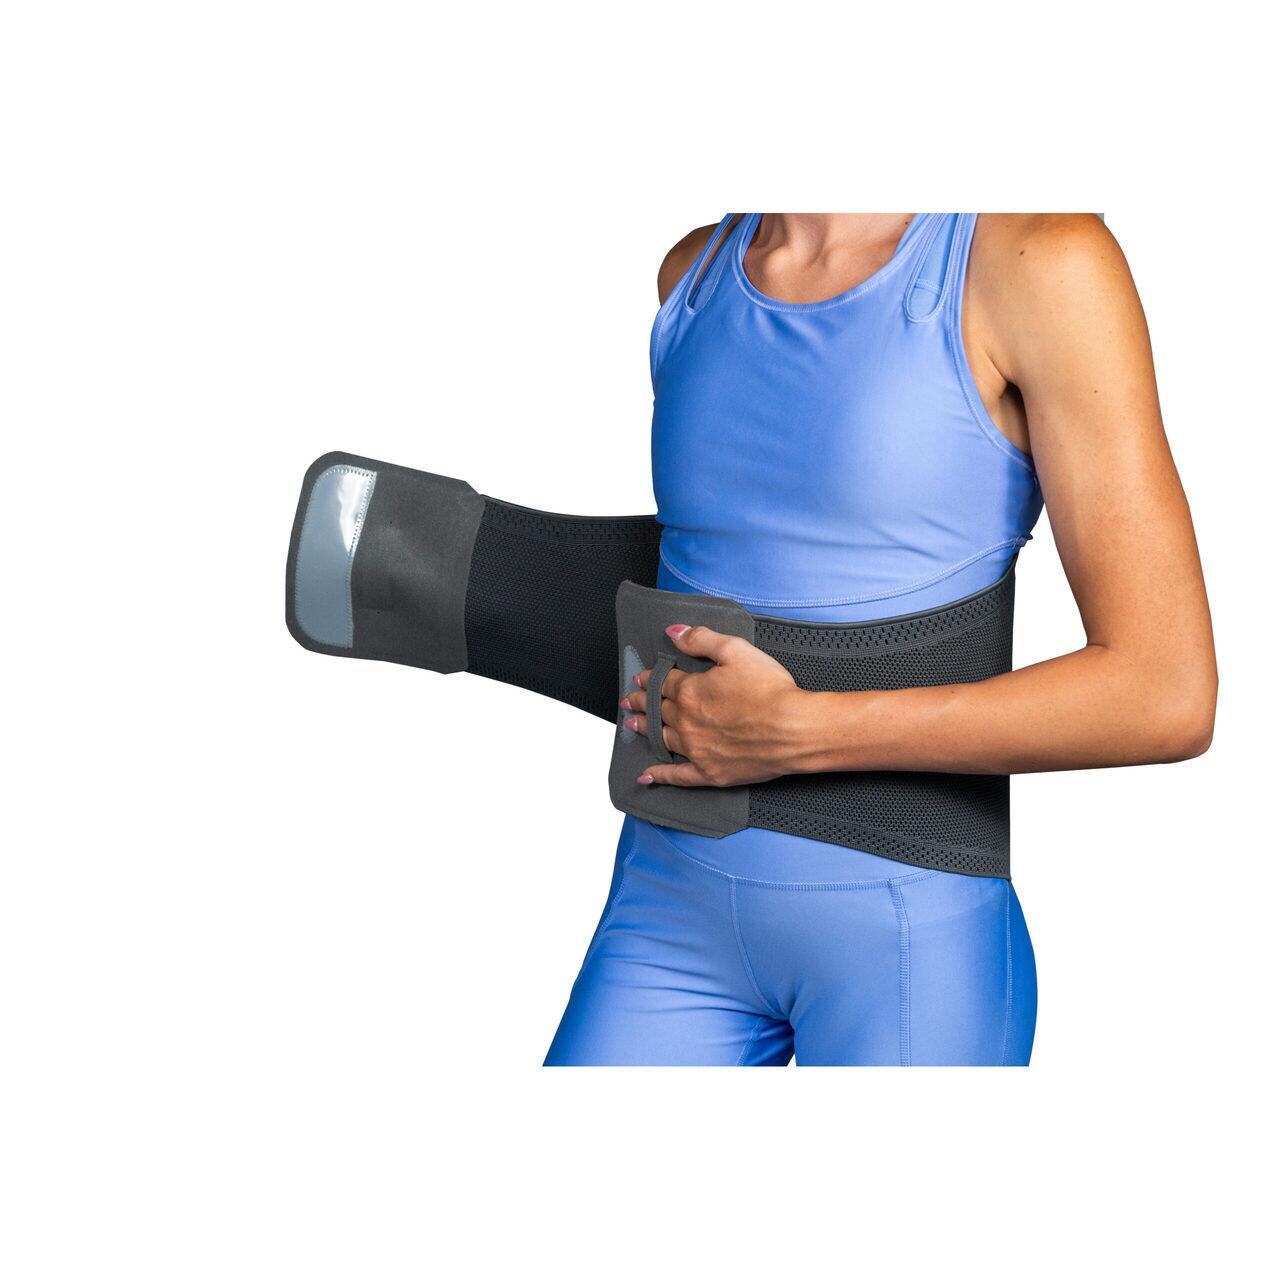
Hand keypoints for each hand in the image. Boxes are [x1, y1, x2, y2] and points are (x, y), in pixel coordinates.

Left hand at [619, 622, 814, 786]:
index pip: (663, 682)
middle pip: (658, 709)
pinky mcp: (709, 772)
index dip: (650, 678)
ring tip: (632, 724)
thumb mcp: (736, 651)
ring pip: (661, 737)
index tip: (642, 677)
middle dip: (642, 702)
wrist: (794, 729)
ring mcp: (696, 749)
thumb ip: (701, 639)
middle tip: (630, 700)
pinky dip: (660, 775)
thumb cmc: (771, 690)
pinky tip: (647, 775)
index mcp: (690, 691)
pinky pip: (677, 776)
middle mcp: (687, 722)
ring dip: (644, 729)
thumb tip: (673, 632)